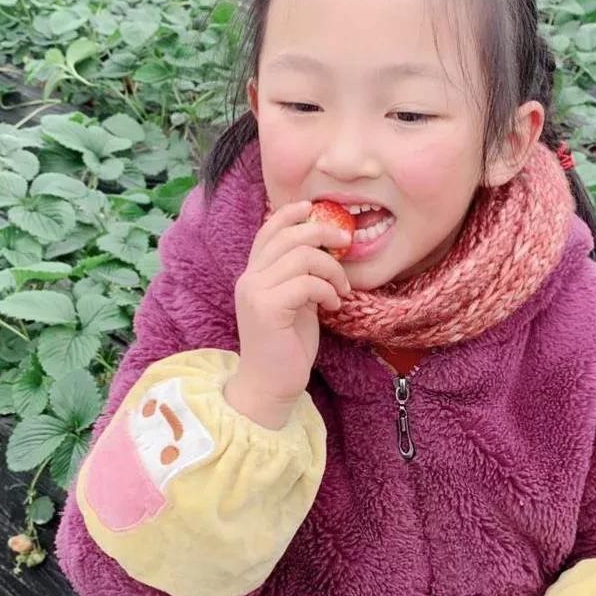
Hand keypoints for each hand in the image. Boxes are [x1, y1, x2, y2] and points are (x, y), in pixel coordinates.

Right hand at [225, 200, 352, 428]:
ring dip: (332, 269)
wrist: (271, 386)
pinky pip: (307, 283)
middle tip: (346, 245)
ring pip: (302, 256)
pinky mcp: (268, 309)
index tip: (315, 209)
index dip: (291, 214)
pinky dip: (328, 291)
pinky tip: (333, 307)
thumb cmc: (287, 347)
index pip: (268, 231)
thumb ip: (300, 277)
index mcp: (253, 275)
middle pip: (288, 236)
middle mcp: (249, 279)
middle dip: (323, 233)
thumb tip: (324, 250)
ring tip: (341, 290)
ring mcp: (255, 292)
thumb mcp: (296, 304)